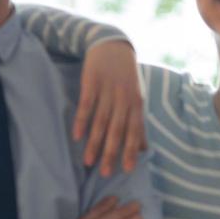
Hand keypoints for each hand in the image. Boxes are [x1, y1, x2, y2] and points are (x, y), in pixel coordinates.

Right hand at [73, 40, 145, 176]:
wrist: (113, 45)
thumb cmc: (126, 77)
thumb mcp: (136, 97)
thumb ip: (137, 122)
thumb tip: (143, 149)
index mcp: (136, 104)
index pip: (134, 131)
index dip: (131, 151)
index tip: (126, 170)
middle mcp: (124, 98)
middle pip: (117, 130)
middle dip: (111, 153)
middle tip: (104, 173)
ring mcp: (108, 90)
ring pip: (101, 121)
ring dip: (94, 143)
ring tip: (88, 162)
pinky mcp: (92, 82)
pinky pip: (87, 105)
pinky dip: (82, 121)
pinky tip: (77, 136)